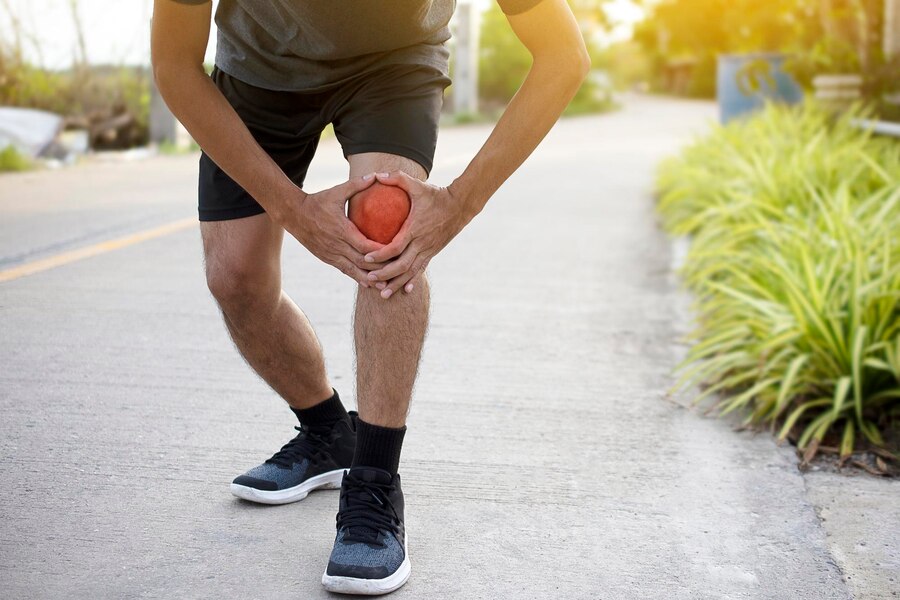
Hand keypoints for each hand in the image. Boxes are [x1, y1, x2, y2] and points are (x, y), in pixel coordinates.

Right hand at [280, 174, 386, 285]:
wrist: (293, 214)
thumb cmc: (318, 201)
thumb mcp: (337, 192)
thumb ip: (356, 185)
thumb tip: (375, 176)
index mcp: (341, 229)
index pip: (364, 245)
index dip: (380, 252)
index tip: (395, 253)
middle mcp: (336, 245)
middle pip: (362, 262)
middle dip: (379, 268)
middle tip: (396, 272)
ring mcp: (330, 254)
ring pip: (353, 271)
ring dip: (370, 278)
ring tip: (385, 285)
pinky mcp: (327, 258)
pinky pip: (345, 271)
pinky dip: (357, 277)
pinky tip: (369, 283)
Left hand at [362, 171, 471, 298]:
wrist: (461, 205)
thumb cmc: (436, 194)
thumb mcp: (417, 185)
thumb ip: (397, 179)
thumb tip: (377, 175)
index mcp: (415, 228)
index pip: (396, 246)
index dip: (381, 254)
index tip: (367, 257)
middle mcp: (422, 243)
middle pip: (402, 264)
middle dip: (385, 274)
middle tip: (370, 280)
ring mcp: (429, 249)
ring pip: (411, 271)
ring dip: (396, 283)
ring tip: (383, 295)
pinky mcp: (433, 252)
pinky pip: (421, 269)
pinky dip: (412, 280)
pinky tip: (405, 290)